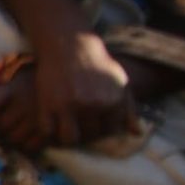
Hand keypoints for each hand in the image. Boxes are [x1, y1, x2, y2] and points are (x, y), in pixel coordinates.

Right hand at [7, 32, 135, 150]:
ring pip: (69, 139)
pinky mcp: (48, 104)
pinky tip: (52, 123)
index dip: (101, 130)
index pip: (108, 131)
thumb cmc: (97, 65)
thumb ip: (129, 109)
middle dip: (84, 133)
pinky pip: (48, 131)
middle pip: (89, 136)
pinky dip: (49, 131)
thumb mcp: (120, 83)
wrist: (70, 45)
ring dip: (67, 137)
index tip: (93, 124)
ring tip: (65, 128)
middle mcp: (93, 105)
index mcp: (113, 101)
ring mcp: (69, 105)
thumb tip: (136, 134)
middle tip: (78, 125)